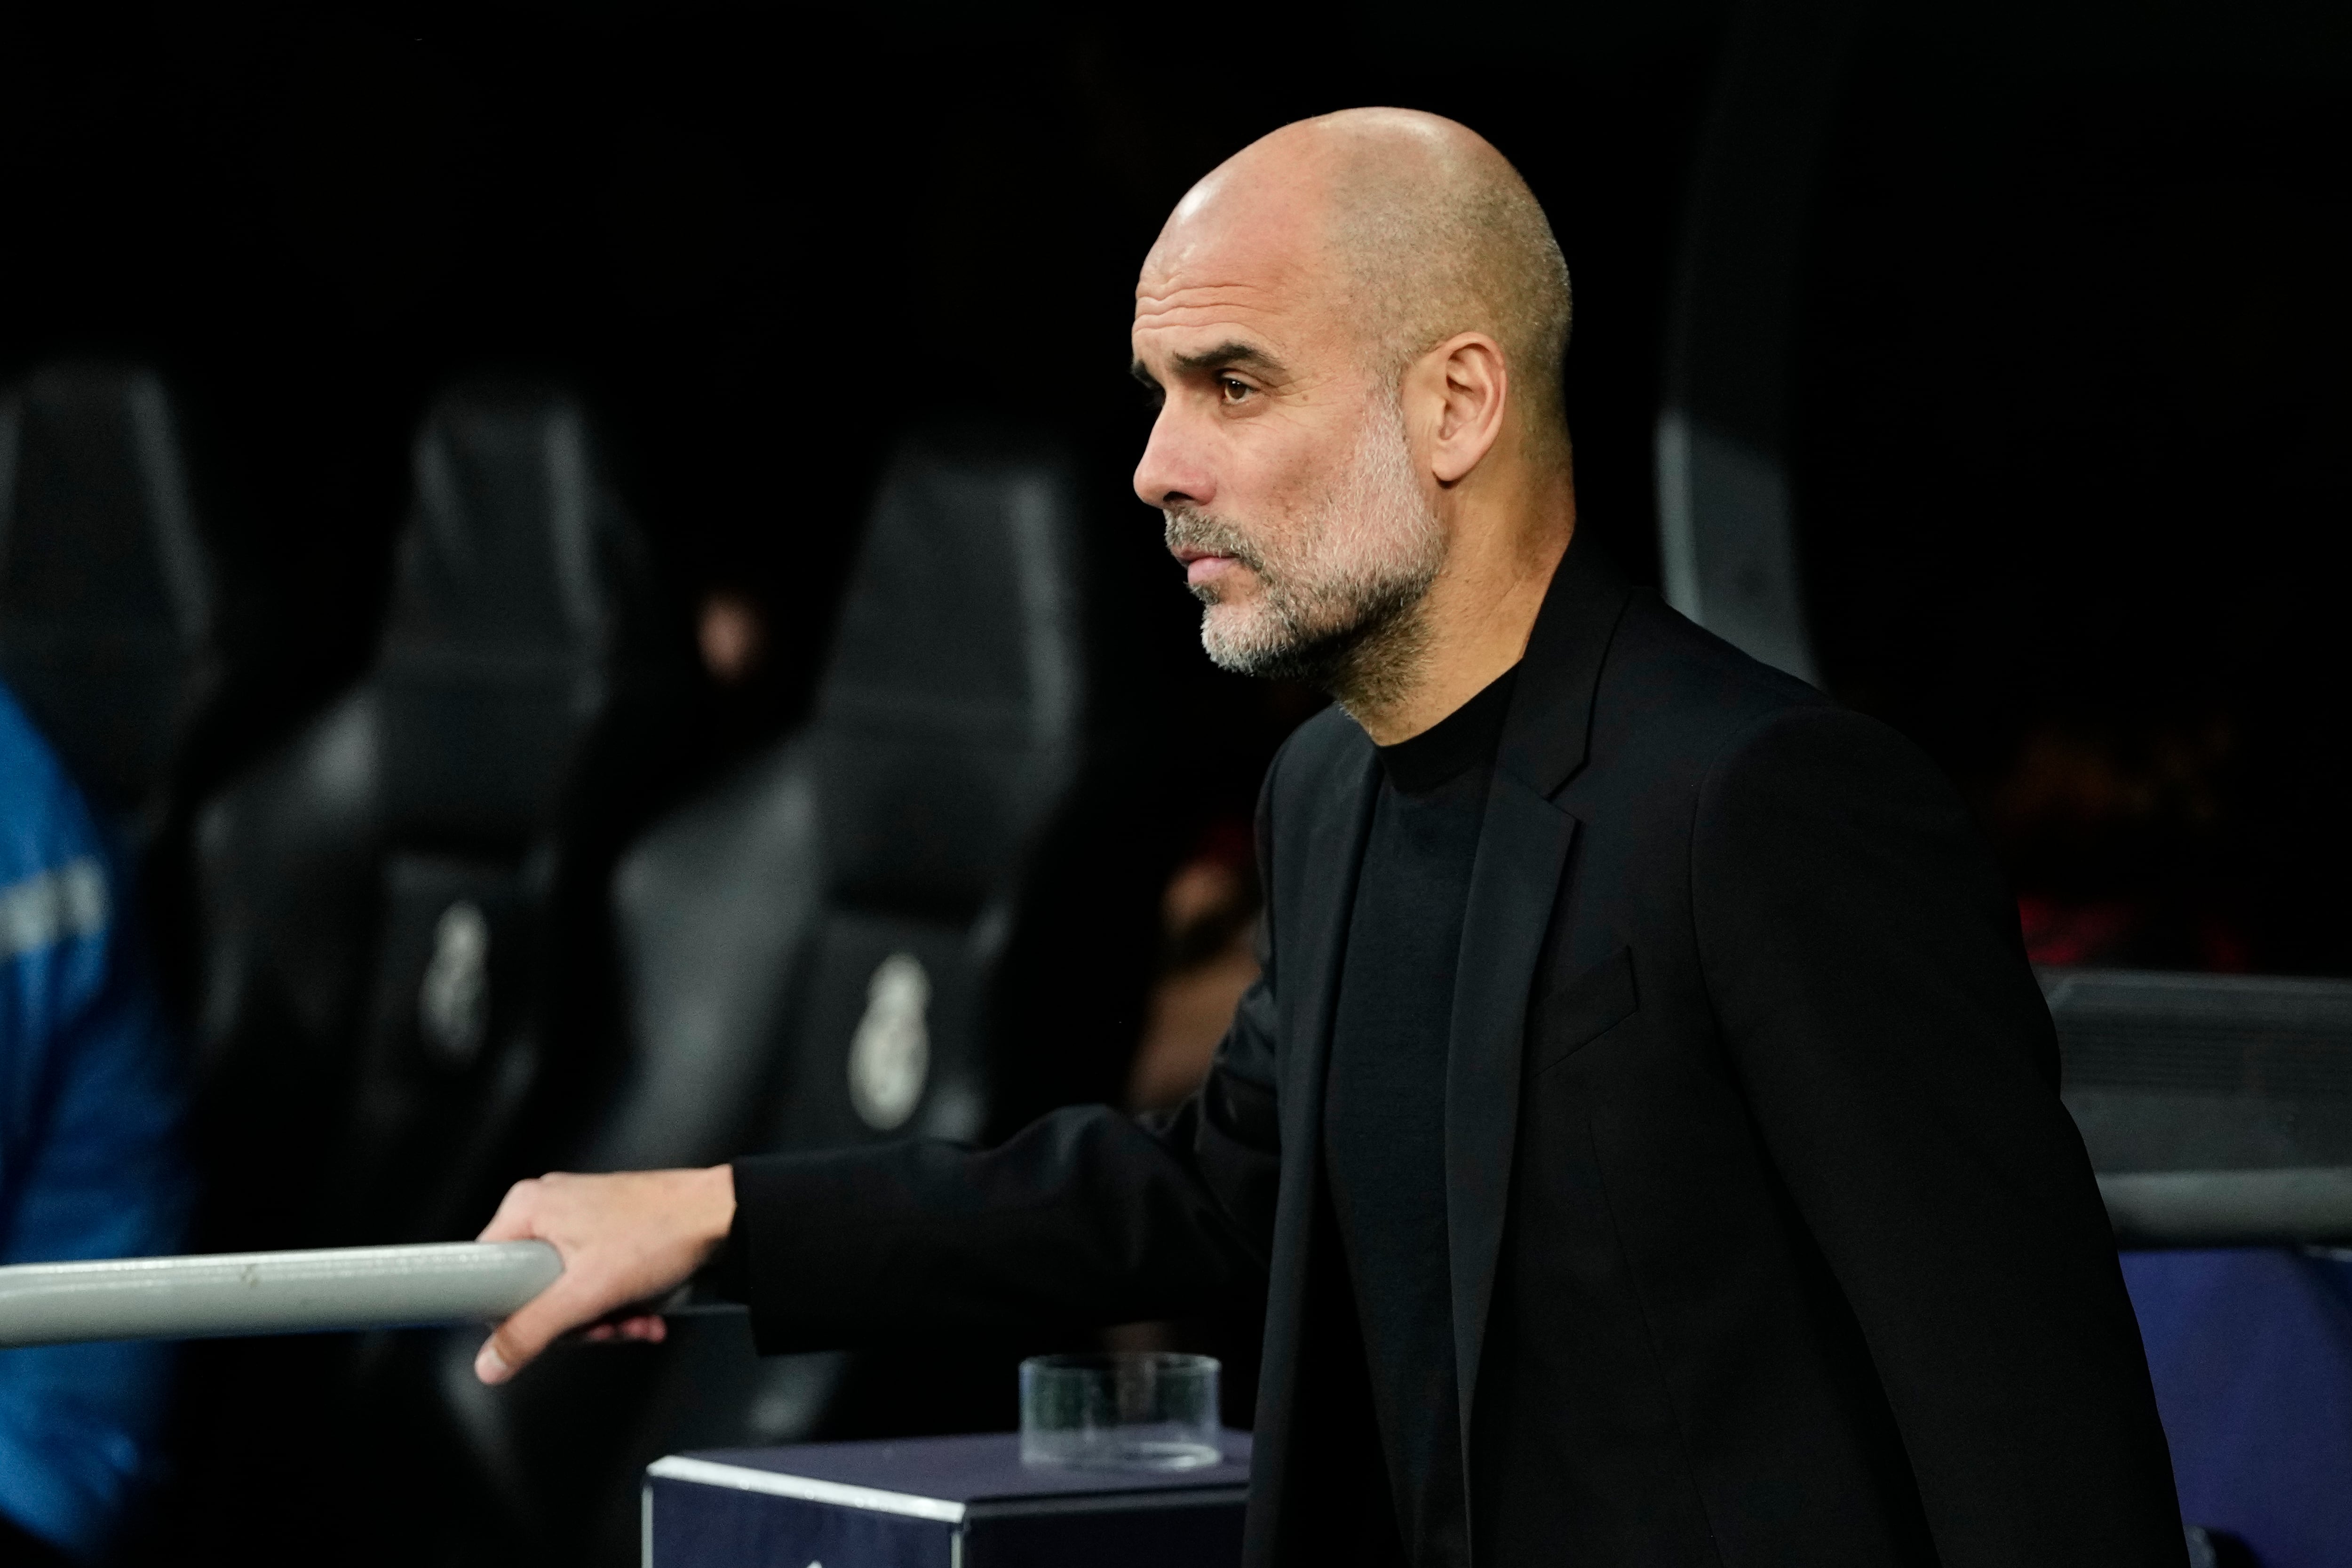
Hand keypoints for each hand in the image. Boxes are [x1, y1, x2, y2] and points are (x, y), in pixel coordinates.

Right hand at [472, 1165, 735, 1384]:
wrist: (721, 1214)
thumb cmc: (662, 1231)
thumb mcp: (587, 1293)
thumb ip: (533, 1331)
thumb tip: (490, 1363)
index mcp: (527, 1209)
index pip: (486, 1274)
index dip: (511, 1314)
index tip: (542, 1333)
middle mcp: (547, 1207)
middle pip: (531, 1291)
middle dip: (575, 1323)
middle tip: (605, 1328)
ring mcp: (577, 1218)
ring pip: (566, 1291)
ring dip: (602, 1318)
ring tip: (635, 1321)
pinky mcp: (604, 1231)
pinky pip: (591, 1279)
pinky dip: (616, 1302)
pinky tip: (644, 1315)